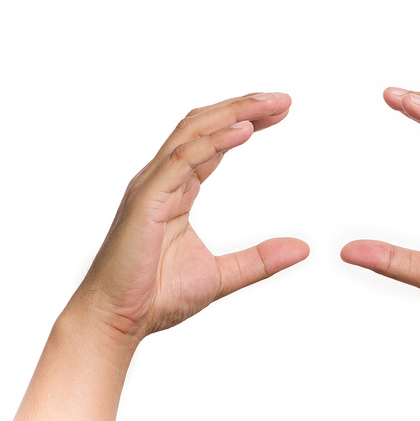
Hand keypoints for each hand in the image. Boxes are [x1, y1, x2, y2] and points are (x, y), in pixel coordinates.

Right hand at [14, 93, 309, 420]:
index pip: (213, 142)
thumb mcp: (222, 276)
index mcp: (176, 189)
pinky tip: (243, 131)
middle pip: (203, 126)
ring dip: (233, 113)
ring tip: (268, 104)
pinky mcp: (146, 200)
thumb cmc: (157, 297)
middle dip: (242, 107)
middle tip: (281, 98)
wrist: (116, 322)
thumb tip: (303, 249)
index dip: (245, 121)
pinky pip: (182, 160)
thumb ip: (260, 260)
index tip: (280, 112)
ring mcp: (151, 186)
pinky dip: (213, 141)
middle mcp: (162, 179)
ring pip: (192, 133)